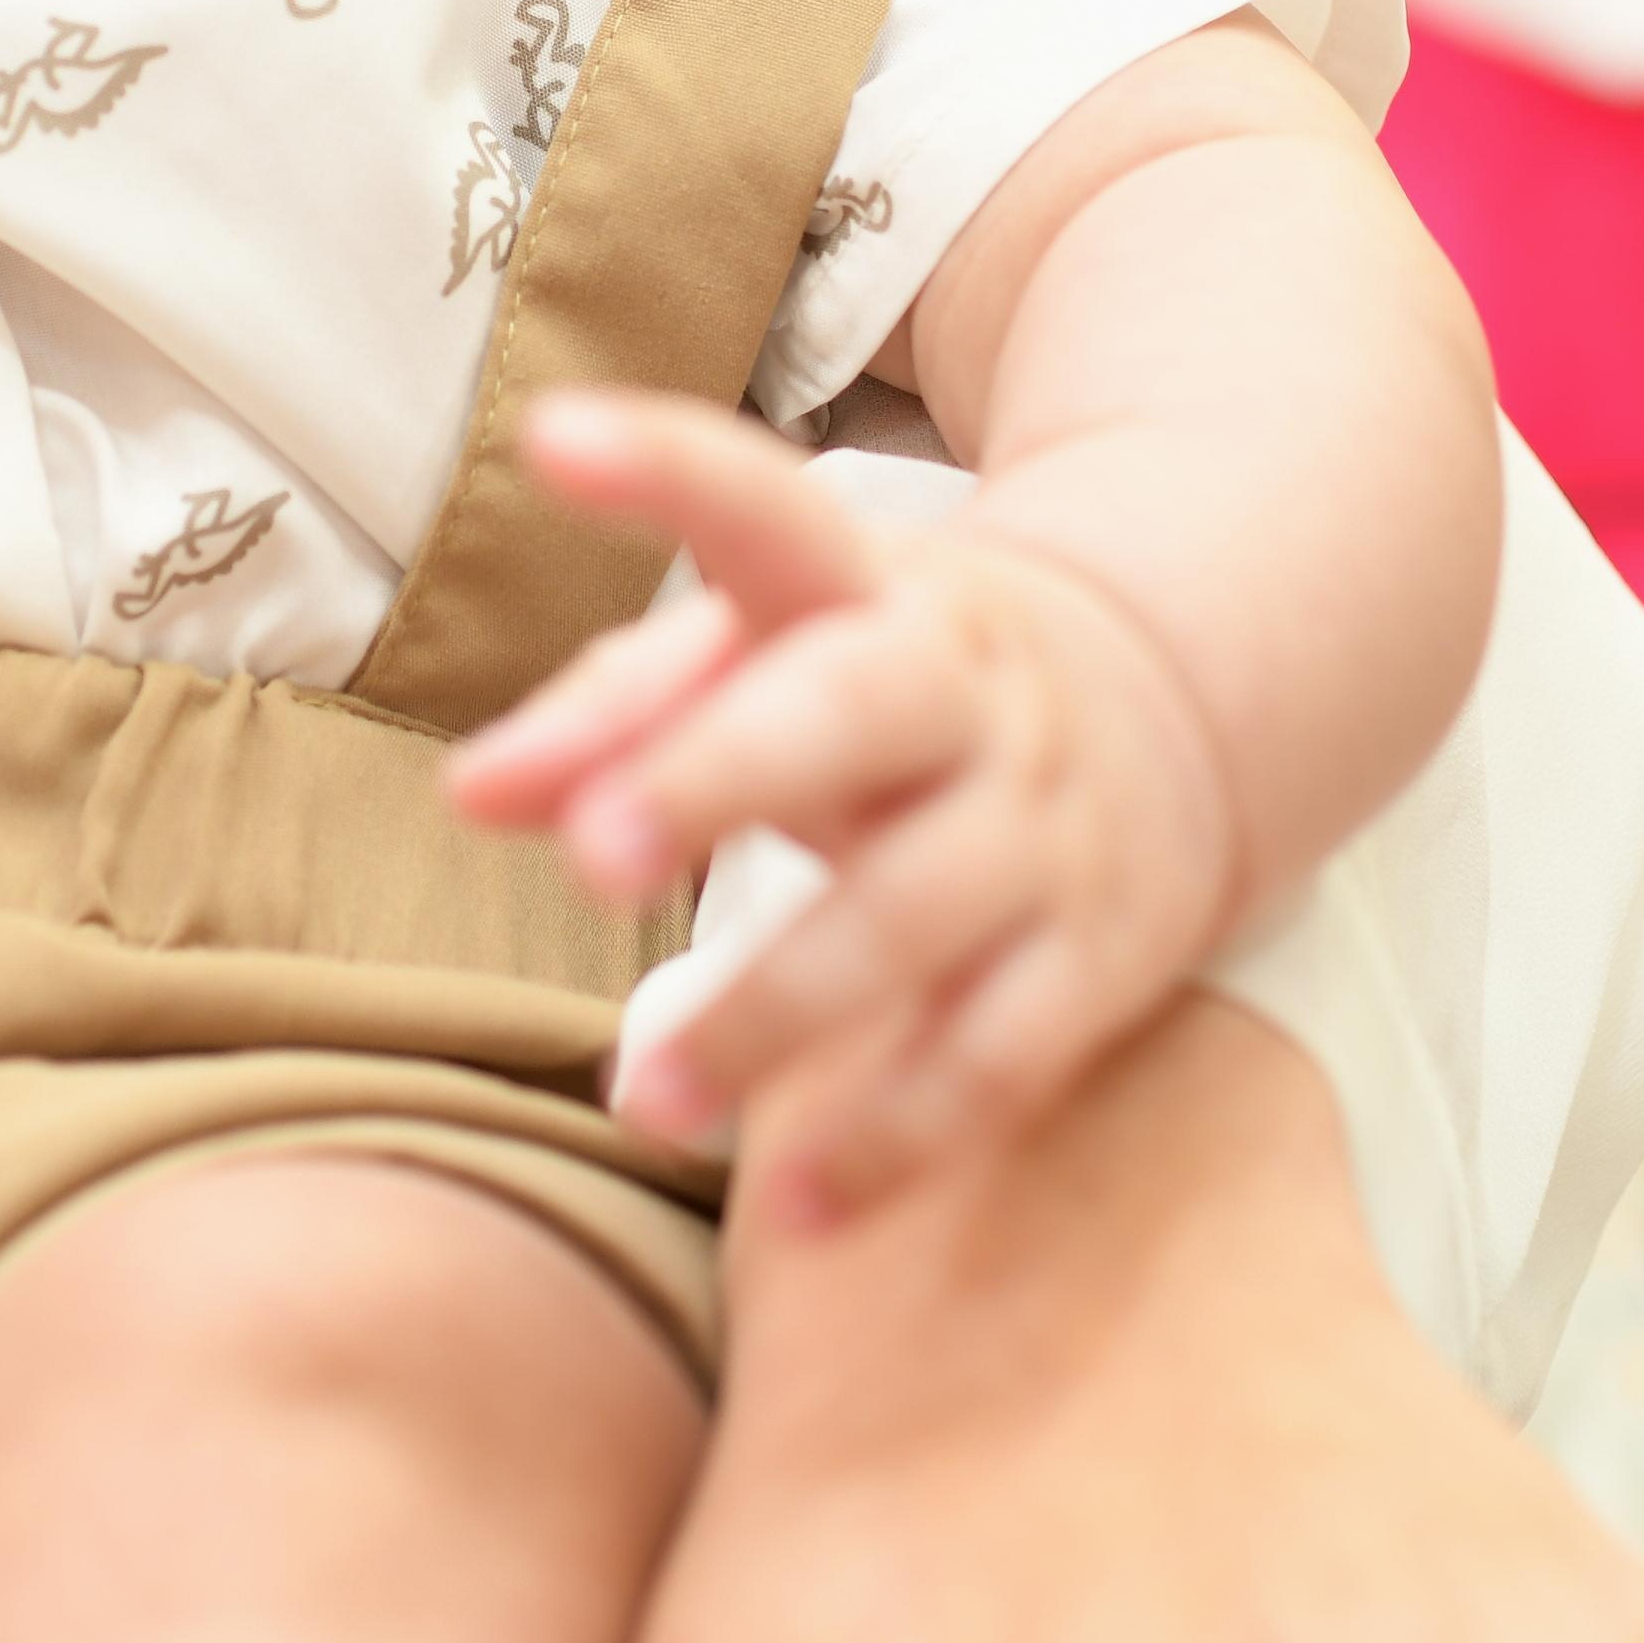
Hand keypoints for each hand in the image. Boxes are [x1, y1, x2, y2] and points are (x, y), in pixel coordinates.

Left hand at [448, 390, 1239, 1225]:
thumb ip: (616, 711)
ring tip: (643, 1097)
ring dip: (774, 1011)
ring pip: (914, 915)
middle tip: (596, 855)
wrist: (1176, 707)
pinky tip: (797, 1205)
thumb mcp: (775, 654)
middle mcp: (965, 693)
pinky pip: (1002, 1057)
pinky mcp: (1099, 955)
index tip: (552, 437)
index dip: (664, 470)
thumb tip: (466, 799)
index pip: (763, 510)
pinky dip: (902, 1135)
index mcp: (872, 588)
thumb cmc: (890, 685)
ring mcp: (1042, 825)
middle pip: (845, 715)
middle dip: (718, 777)